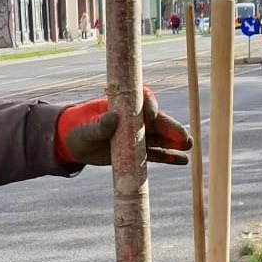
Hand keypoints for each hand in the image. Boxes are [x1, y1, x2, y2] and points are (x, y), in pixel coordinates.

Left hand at [55, 87, 192, 165]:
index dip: (149, 106)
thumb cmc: (77, 129)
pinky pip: (155, 153)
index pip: (142, 101)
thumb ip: (99, 125)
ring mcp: (137, 135)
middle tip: (184, 137)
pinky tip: (182, 160)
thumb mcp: (85, 129)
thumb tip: (113, 118)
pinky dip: (168, 156)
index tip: (151, 115)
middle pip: (157, 120)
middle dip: (171, 127)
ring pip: (160, 137)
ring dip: (174, 142)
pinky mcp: (136, 151)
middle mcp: (134, 119)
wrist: (73, 144)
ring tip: (188, 148)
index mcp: (123, 106)